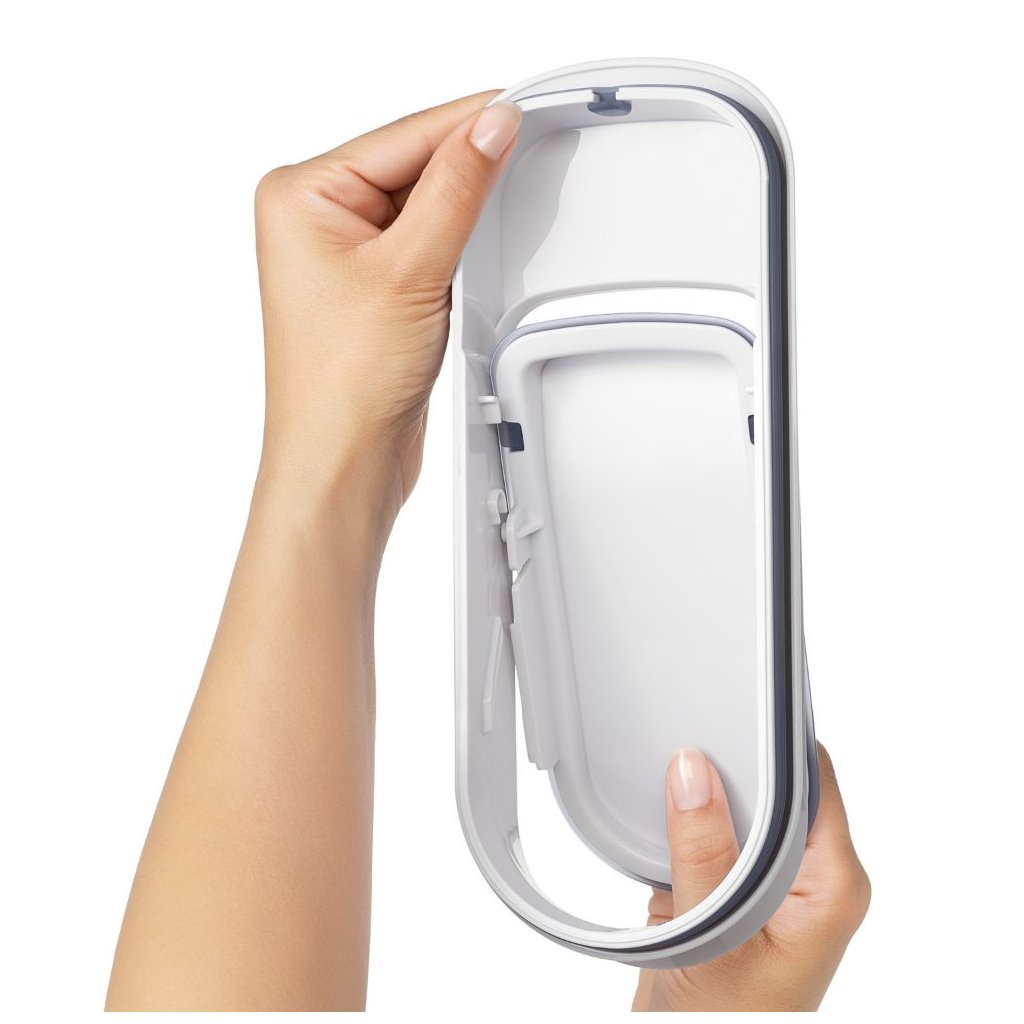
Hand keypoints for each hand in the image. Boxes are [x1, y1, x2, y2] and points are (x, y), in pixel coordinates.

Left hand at [252, 90, 521, 532]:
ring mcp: (343, 255)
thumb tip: (489, 127)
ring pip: (422, 204)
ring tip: (510, 191)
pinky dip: (456, 239)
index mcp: (300, 196)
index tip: (520, 109)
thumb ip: (455, 190)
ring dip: (463, 204)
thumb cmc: (342, 383)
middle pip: (411, 164)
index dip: (467, 122)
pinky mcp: (372, 289)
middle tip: (530, 144)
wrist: (342, 463)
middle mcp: (314, 219)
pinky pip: (423, 242)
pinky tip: (481, 237)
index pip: (402, 136)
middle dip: (468, 163)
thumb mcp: (410, 270)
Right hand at [632, 743, 869, 1011]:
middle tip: (686, 750)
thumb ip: (703, 851)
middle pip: (777, 786)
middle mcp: (810, 878)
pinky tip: (661, 825)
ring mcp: (771, 882)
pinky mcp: (735, 887)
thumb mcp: (713, 937)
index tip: (731, 717)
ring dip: (702, 795)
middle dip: (730, 765)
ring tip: (669, 788)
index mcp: (832, 885)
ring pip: (739, 805)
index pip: (815, 780)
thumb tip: (691, 770)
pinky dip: (684, 821)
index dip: (775, 744)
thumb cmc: (723, 1022)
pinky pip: (712, 829)